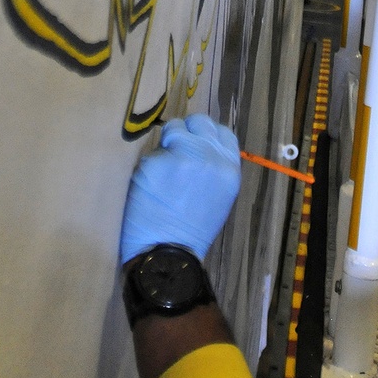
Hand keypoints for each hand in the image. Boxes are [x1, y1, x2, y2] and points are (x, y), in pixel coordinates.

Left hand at [119, 115, 240, 264]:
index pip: (221, 131)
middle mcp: (210, 157)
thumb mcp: (220, 196)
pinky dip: (149, 166)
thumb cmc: (193, 230)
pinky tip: (150, 186)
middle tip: (175, 149)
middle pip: (198, 121)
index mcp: (229, 168)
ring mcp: (183, 157)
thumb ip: (215, 166)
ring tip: (162, 172)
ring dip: (166, 146)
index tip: (195, 142)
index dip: (205, 134)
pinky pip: (151, 152)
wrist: (169, 256)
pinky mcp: (156, 162)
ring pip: (172, 130)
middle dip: (185, 131)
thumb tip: (200, 143)